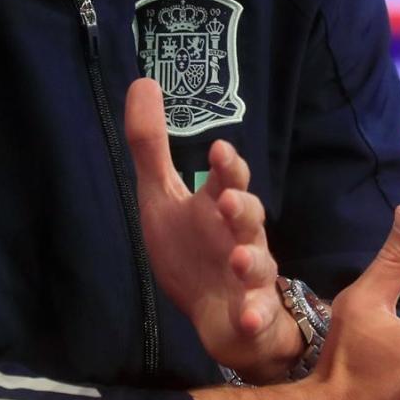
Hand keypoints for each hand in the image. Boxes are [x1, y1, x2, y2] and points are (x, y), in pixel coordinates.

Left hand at [124, 78, 302, 381]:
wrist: (219, 315)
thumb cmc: (193, 249)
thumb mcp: (162, 198)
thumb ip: (151, 147)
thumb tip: (142, 81)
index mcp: (219, 206)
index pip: (228, 179)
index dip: (226, 166)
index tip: (218, 151)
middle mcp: (240, 236)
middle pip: (249, 217)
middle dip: (242, 207)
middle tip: (228, 201)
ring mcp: (249, 276)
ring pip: (257, 264)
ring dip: (250, 260)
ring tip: (237, 259)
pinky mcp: (251, 313)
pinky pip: (258, 316)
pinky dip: (255, 317)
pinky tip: (248, 318)